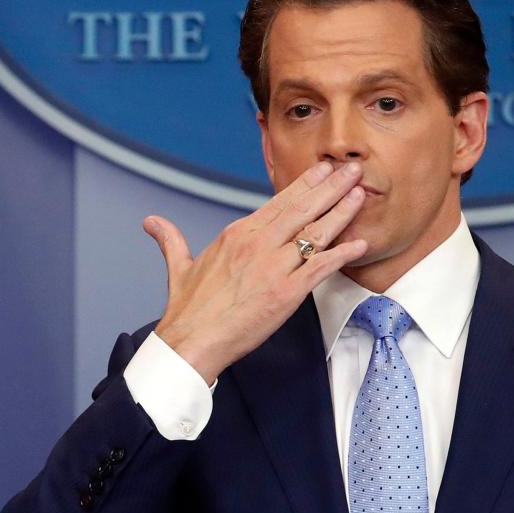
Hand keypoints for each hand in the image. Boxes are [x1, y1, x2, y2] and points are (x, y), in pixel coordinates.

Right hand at [143, 162, 367, 383]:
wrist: (190, 343)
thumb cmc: (187, 311)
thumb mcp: (180, 267)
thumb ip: (172, 240)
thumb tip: (152, 222)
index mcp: (237, 234)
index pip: (279, 202)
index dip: (305, 184)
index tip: (324, 170)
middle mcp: (257, 243)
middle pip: (302, 208)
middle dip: (332, 187)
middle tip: (353, 169)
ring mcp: (273, 266)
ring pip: (316, 232)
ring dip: (342, 211)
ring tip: (362, 193)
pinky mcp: (286, 292)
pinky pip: (321, 268)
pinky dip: (343, 254)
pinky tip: (361, 244)